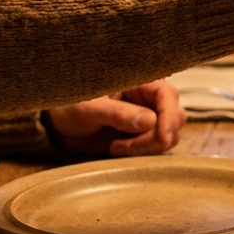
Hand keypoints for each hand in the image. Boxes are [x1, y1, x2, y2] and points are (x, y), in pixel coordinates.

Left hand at [44, 80, 187, 156]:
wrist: (59, 124)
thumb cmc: (70, 106)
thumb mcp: (89, 108)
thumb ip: (118, 113)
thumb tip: (150, 120)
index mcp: (139, 81)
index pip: (168, 95)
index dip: (170, 117)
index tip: (162, 137)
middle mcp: (149, 98)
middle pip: (175, 118)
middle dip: (156, 136)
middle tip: (125, 146)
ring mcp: (149, 116)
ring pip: (169, 134)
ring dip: (147, 146)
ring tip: (117, 147)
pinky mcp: (144, 134)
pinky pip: (156, 146)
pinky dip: (142, 152)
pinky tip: (118, 148)